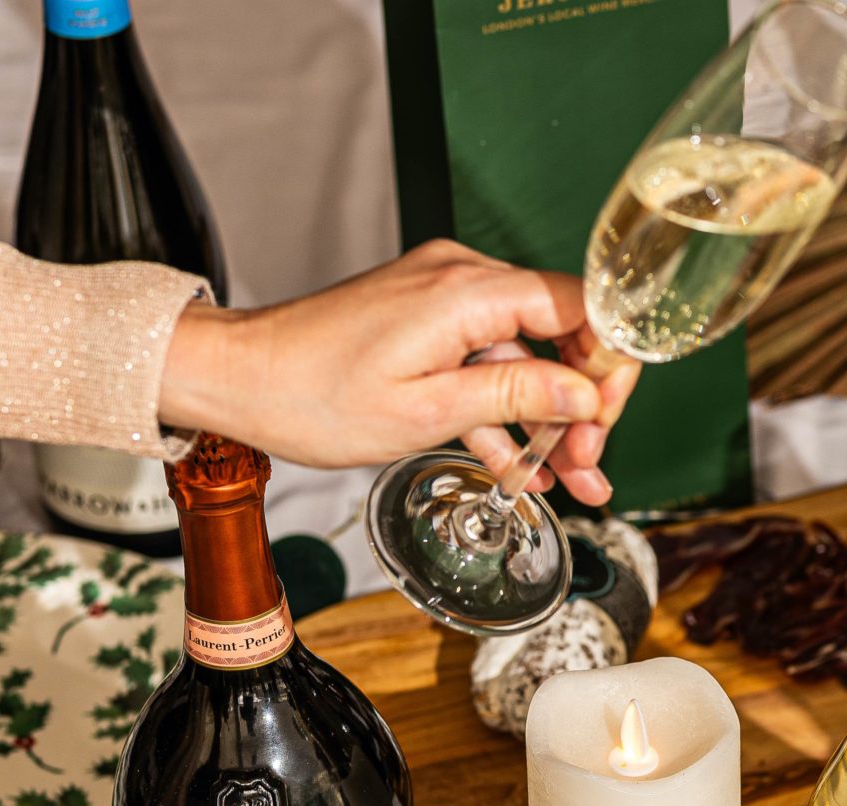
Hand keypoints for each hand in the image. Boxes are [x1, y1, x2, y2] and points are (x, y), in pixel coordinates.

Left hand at [156, 239, 639, 507]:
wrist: (239, 381)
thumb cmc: (313, 395)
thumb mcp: (427, 411)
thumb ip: (515, 398)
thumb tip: (585, 395)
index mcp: (465, 291)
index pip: (578, 305)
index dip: (607, 362)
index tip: (606, 418)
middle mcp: (461, 282)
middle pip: (560, 334)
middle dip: (582, 405)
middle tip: (587, 464)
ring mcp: (444, 303)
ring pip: (527, 360)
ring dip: (551, 421)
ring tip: (574, 481)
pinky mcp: (428, 327)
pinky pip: (488, 367)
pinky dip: (508, 414)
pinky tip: (528, 467)